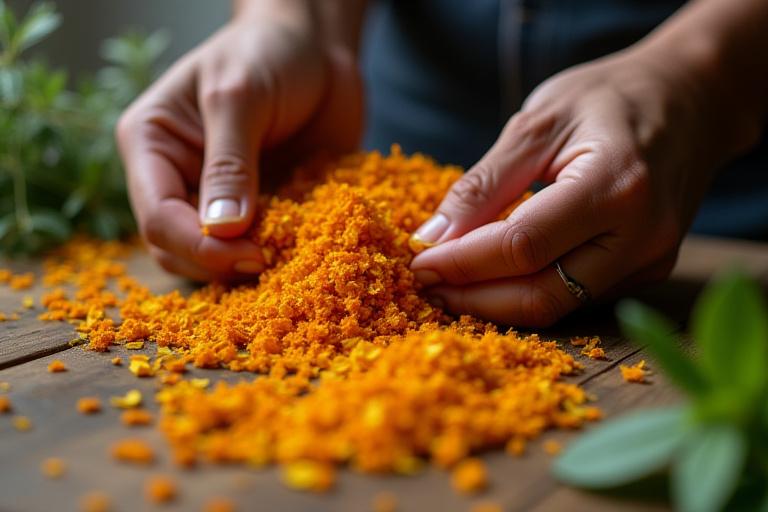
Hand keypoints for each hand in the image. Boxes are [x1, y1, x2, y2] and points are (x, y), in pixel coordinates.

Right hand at [117, 13, 361, 280]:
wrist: (317, 48)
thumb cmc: (268, 52)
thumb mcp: (241, 95)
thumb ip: (230, 163)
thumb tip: (222, 231)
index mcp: (152, 145)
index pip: (157, 217)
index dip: (198, 247)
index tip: (251, 255)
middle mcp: (177, 179)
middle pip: (176, 250)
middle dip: (218, 264)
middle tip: (270, 260)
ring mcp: (217, 199)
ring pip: (213, 261)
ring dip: (246, 269)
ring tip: (287, 256)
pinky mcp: (257, 209)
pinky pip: (258, 250)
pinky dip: (278, 257)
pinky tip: (303, 250)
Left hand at [410, 48, 743, 326]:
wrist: (692, 100)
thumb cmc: (611, 98)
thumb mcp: (539, 121)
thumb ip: (485, 183)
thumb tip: (432, 236)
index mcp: (616, 185)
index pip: (522, 246)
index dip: (462, 262)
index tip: (416, 262)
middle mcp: (643, 235)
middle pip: (542, 293)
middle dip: (473, 297)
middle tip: (425, 286)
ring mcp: (651, 259)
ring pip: (559, 305)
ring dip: (496, 303)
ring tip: (450, 286)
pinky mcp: (648, 270)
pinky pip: (577, 295)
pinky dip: (528, 291)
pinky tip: (493, 278)